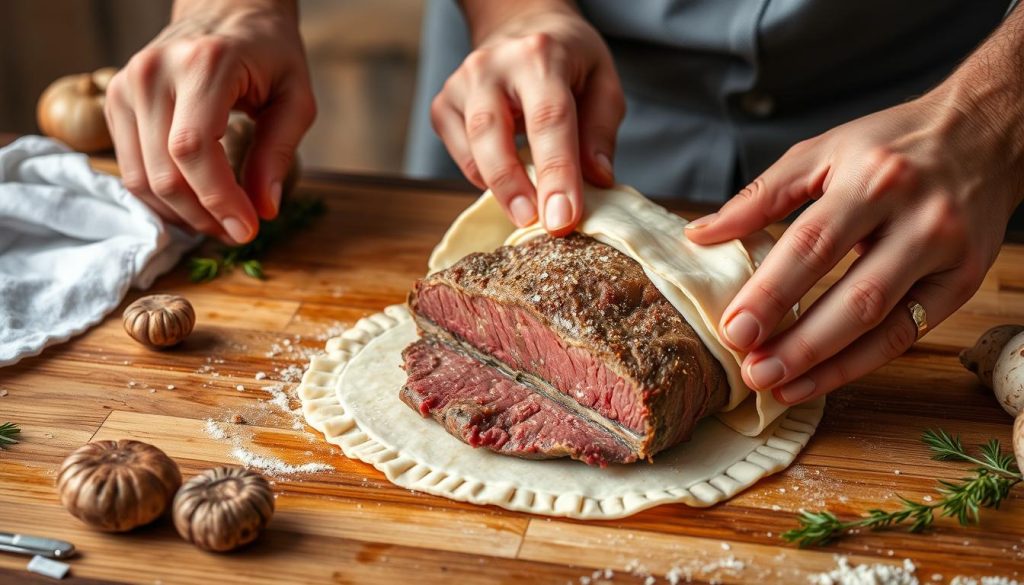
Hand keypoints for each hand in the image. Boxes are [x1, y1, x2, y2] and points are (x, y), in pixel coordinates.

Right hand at [104, 0, 315, 242]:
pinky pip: (131, 169)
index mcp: (202, 64)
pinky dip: (163, 198)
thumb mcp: (295, 98)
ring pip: (141, 178)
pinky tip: (196, 205)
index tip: (248, 229)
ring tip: (221, 223)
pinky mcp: (115, 101)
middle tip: (240, 232)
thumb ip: (279, 152)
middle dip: (204, 215)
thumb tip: (264, 210)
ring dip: (183, 214)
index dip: (219, 199)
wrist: (225, 9)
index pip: (193, 149)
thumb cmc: (268, 53)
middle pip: (165, 171)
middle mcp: (154, 73)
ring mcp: (126, 85)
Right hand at [432, 1, 624, 234]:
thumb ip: (600, 131)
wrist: (521, 27)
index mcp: (540, 55)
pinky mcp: (443, 104)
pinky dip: (482, 175)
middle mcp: (492, 65)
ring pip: (470, 147)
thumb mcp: (602, 81)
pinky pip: (459, 153)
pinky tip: (507, 180)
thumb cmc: (569, 61)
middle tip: (535, 225)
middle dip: (514, 187)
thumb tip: (596, 181)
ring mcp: (461, 84)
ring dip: (499, 188)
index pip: (549, 120)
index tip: (563, 218)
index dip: (556, 173)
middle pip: (492, 133)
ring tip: (526, 213)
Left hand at [685, 86, 1023, 405]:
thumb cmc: (890, 144)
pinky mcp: (966, 281)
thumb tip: (699, 235)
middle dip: (799, 343)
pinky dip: (861, 363)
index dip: (771, 292)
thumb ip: (760, 197)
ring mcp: (948, 253)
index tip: (733, 329)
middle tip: (752, 372)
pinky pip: (909, 334)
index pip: (813, 245)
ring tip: (778, 386)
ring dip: (828, 365)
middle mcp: (919, 217)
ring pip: (885, 324)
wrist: (985, 132)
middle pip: (854, 295)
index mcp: (873, 179)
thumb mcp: (821, 151)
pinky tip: (820, 378)